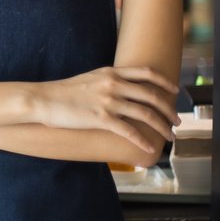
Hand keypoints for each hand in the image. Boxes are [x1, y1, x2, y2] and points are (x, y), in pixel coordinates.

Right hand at [31, 66, 180, 152]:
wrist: (42, 99)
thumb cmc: (62, 92)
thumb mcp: (89, 79)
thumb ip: (108, 81)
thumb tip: (123, 89)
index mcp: (111, 72)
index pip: (147, 73)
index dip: (165, 82)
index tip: (175, 90)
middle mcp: (113, 84)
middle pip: (152, 95)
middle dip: (169, 110)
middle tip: (177, 121)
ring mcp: (108, 101)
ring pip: (146, 114)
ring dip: (162, 127)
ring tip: (169, 136)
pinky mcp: (101, 118)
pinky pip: (129, 131)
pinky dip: (143, 140)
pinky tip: (149, 148)